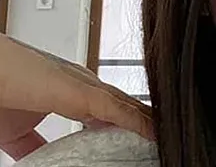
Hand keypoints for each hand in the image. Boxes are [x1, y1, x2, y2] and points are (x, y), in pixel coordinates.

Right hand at [0, 33, 153, 159]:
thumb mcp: (18, 130)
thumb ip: (36, 143)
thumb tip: (43, 158)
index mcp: (72, 92)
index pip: (112, 109)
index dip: (132, 123)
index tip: (145, 140)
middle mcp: (84, 85)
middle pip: (126, 106)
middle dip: (146, 122)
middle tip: (165, 139)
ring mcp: (84, 87)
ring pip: (128, 106)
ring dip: (149, 122)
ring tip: (170, 136)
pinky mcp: (81, 92)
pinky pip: (118, 109)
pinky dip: (139, 122)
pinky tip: (156, 132)